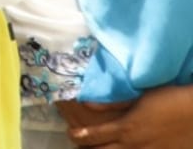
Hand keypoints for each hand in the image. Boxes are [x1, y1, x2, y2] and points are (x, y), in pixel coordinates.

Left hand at [62, 86, 192, 146]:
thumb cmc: (168, 99)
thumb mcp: (139, 97)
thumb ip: (113, 103)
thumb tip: (87, 102)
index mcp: (125, 129)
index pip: (93, 136)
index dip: (79, 136)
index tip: (71, 133)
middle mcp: (133, 145)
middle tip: (79, 145)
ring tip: (97, 148)